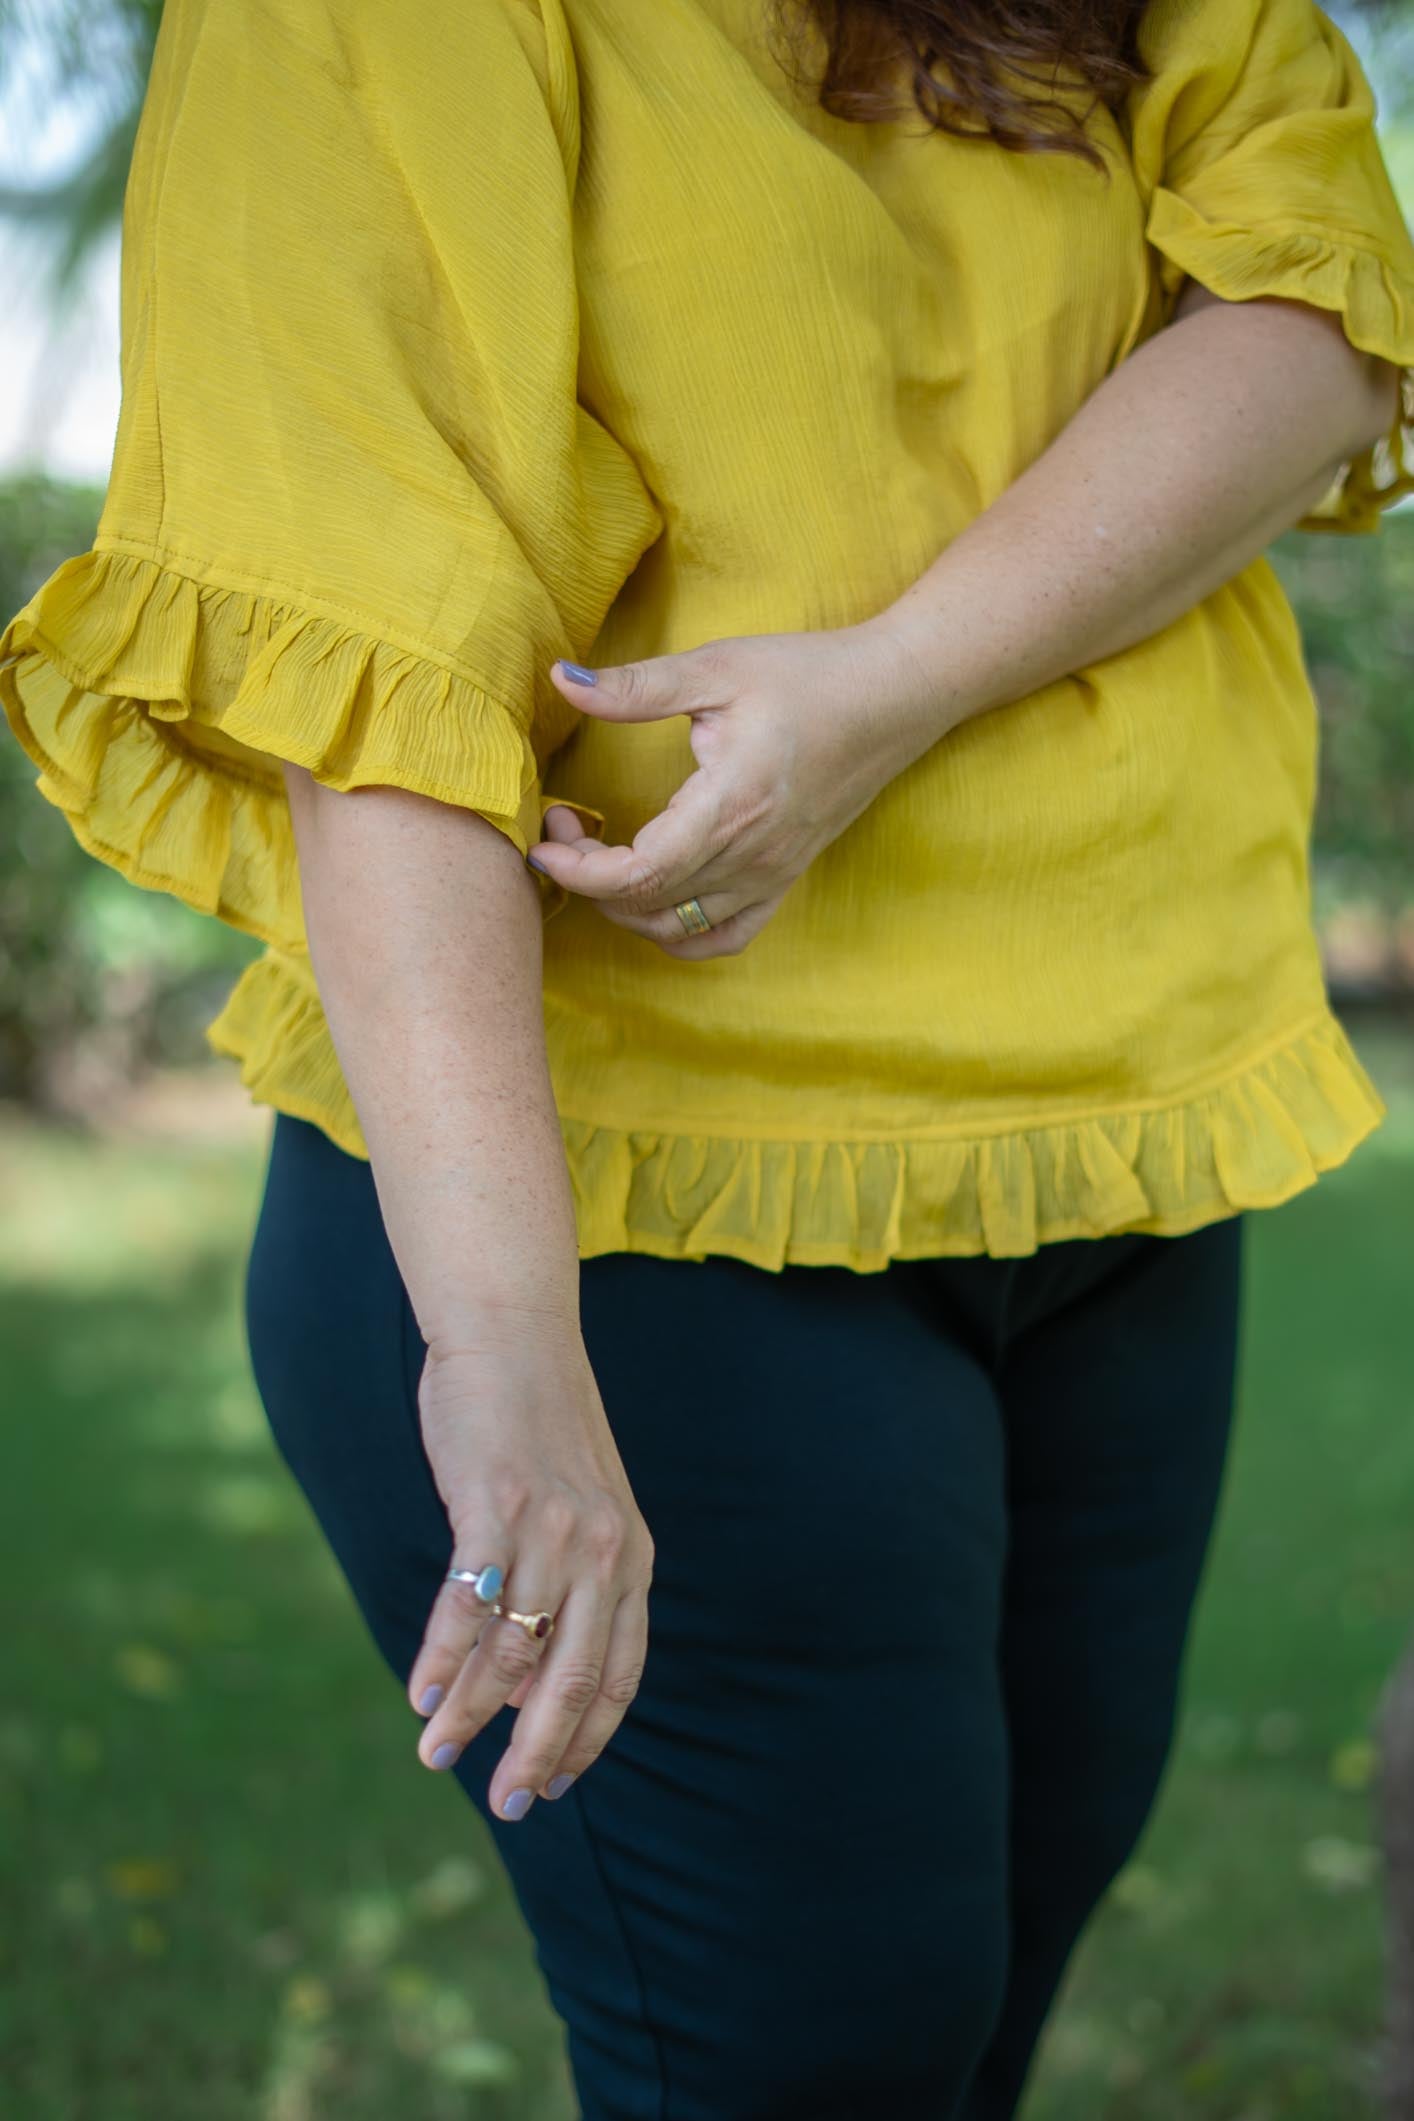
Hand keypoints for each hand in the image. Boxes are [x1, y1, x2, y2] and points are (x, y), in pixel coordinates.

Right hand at [406, 1309, 654, 1822]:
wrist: (511, 1336)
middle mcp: (600, 1550)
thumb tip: (527, 1680)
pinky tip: (419, 1692)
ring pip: (511, 1652)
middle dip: (538, 1754)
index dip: (589, 1737)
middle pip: (573, 1679)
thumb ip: (572, 1582)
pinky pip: (468, 1606)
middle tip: (508, 1804)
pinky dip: (441, 1659)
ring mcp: (549, 1528)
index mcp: (629, 1556)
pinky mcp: (494, 1506)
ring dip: (468, 1713)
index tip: (558, 1786)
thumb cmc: (537, 1428)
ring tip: (436, 1752)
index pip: (619, 1672)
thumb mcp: (582, 1506)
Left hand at [529, 620, 949, 957]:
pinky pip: (722, 937)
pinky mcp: (784, 879)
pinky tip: (655, 896)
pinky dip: (678, 933)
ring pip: (678, 931)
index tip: (544, 837)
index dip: (578, 870)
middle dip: (587, 877)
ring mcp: (771, 876)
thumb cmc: (809, 676)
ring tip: (601, 854)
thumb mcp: (717, 668)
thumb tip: (562, 679)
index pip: (638, 874)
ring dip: (624, 907)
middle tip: (566, 822)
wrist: (894, 697)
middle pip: (647, 906)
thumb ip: (637, 686)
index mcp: (730, 807)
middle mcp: (751, 857)